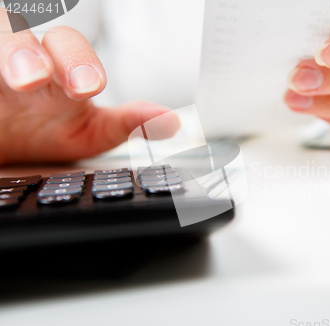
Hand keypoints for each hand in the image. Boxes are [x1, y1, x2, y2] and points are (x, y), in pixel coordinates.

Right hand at [0, 9, 179, 164]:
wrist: (0, 146)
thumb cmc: (43, 131)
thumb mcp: (88, 133)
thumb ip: (127, 125)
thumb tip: (171, 122)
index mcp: (59, 70)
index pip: (71, 50)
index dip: (81, 64)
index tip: (89, 88)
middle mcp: (24, 57)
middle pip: (29, 33)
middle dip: (40, 53)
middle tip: (44, 79)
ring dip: (10, 51)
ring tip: (24, 80)